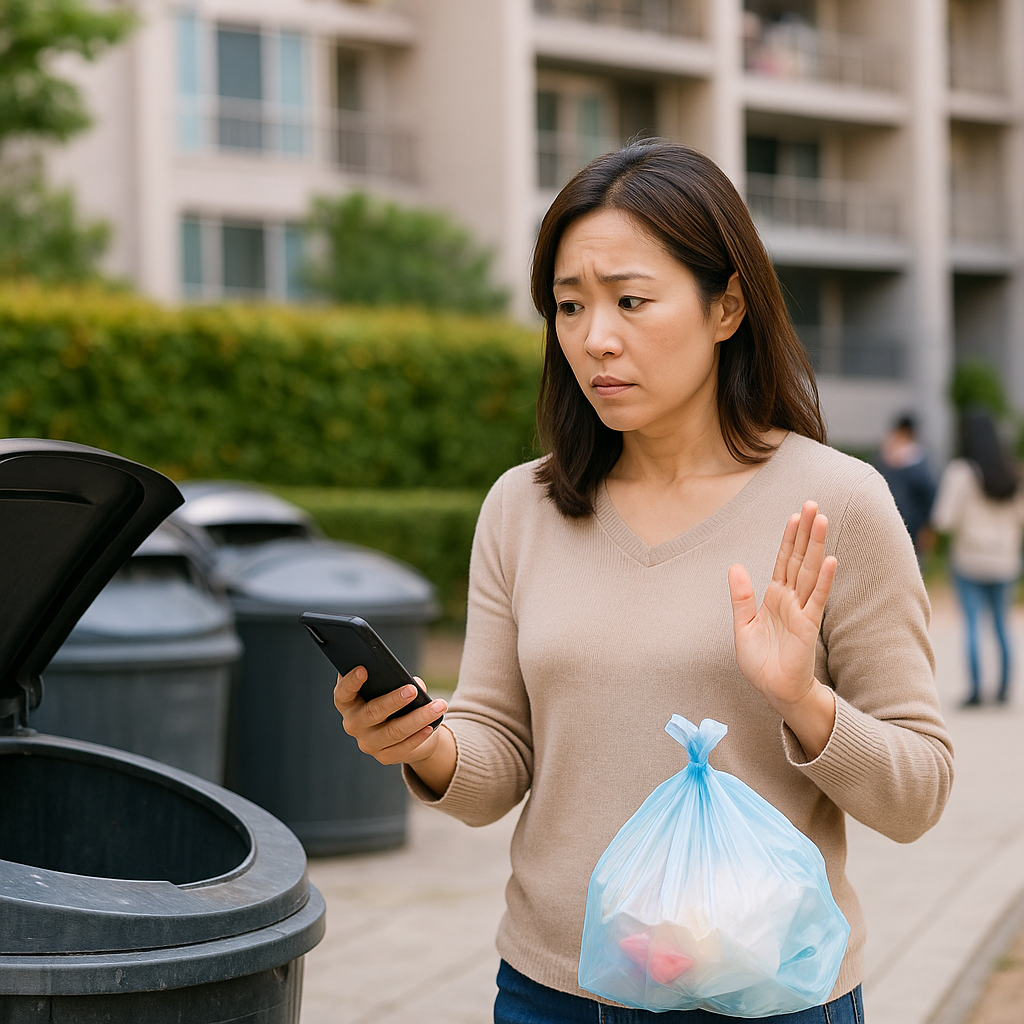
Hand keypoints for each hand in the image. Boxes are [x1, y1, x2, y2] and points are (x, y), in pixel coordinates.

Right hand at [333, 666, 448, 765]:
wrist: (403, 731)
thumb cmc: (393, 700)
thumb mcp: (392, 689)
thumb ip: (398, 682)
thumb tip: (415, 683)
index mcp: (348, 703)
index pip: (343, 693)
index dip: (351, 682)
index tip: (364, 669)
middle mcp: (353, 724)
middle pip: (371, 713)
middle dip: (393, 700)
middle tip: (412, 690)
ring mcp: (367, 743)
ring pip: (393, 731)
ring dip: (418, 718)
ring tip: (437, 706)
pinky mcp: (384, 757)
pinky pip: (402, 747)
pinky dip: (418, 736)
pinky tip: (431, 726)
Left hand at [728, 501, 836, 711]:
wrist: (773, 689)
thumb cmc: (761, 661)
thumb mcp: (743, 626)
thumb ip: (741, 597)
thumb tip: (735, 566)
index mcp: (775, 597)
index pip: (783, 560)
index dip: (789, 538)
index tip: (795, 515)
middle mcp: (791, 599)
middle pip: (799, 558)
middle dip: (805, 532)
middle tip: (813, 504)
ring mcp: (801, 610)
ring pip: (810, 571)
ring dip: (816, 545)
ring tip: (822, 519)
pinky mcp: (808, 625)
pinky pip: (817, 598)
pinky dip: (824, 579)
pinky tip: (830, 559)